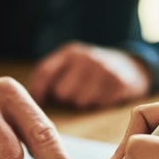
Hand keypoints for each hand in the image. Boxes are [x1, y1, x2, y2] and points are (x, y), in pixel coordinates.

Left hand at [29, 41, 150, 108]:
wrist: (131, 66)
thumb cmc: (91, 71)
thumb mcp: (72, 64)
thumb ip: (51, 75)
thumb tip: (27, 98)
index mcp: (70, 52)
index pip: (45, 72)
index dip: (38, 91)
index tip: (36, 106)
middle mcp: (86, 57)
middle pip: (62, 93)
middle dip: (67, 100)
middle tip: (76, 97)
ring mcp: (104, 69)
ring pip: (81, 102)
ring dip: (84, 105)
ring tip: (91, 96)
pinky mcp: (119, 82)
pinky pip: (100, 105)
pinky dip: (101, 106)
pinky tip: (105, 97)